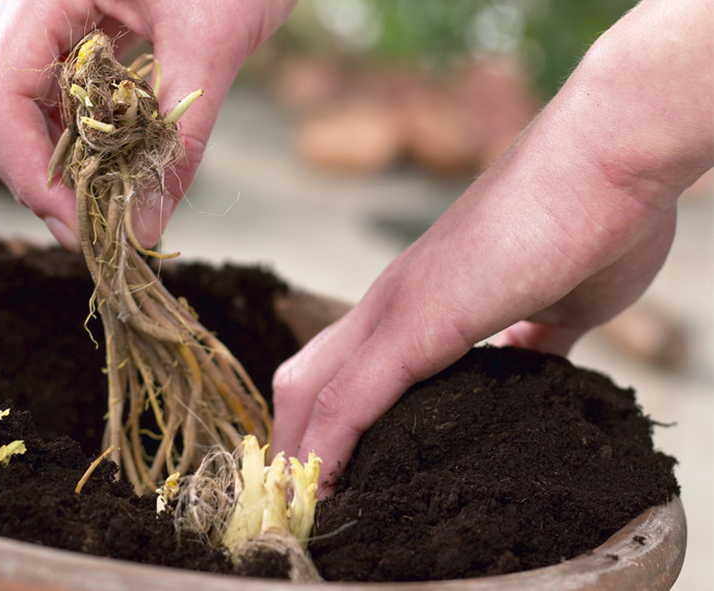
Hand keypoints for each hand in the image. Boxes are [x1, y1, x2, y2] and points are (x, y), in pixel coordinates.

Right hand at [0, 0, 294, 250]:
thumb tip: (146, 227)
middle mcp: (33, 4)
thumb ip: (179, 139)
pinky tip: (113, 172)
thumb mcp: (213, 46)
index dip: (27, 170)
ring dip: (60, 165)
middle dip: (39, 177)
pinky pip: (61, 99)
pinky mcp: (79, 35)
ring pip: (26, 108)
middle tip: (89, 230)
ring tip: (105, 208)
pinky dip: (84, 143)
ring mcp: (51, 19)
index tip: (76, 222)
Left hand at [272, 0, 712, 492]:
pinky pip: (352, 397)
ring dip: (302, 450)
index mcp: (420, 298)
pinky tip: (324, 491)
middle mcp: (393, 301)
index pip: (346, 366)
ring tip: (300, 508)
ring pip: (313, 387)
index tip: (331, 475)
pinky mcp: (418, 318)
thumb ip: (531, 340)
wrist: (609, 160)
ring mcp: (398, 306)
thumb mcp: (558, 306)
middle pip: (309, 377)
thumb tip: (529, 363)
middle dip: (297, 439)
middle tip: (299, 498)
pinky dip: (330, 447)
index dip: (327, 421)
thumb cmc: (591, 224)